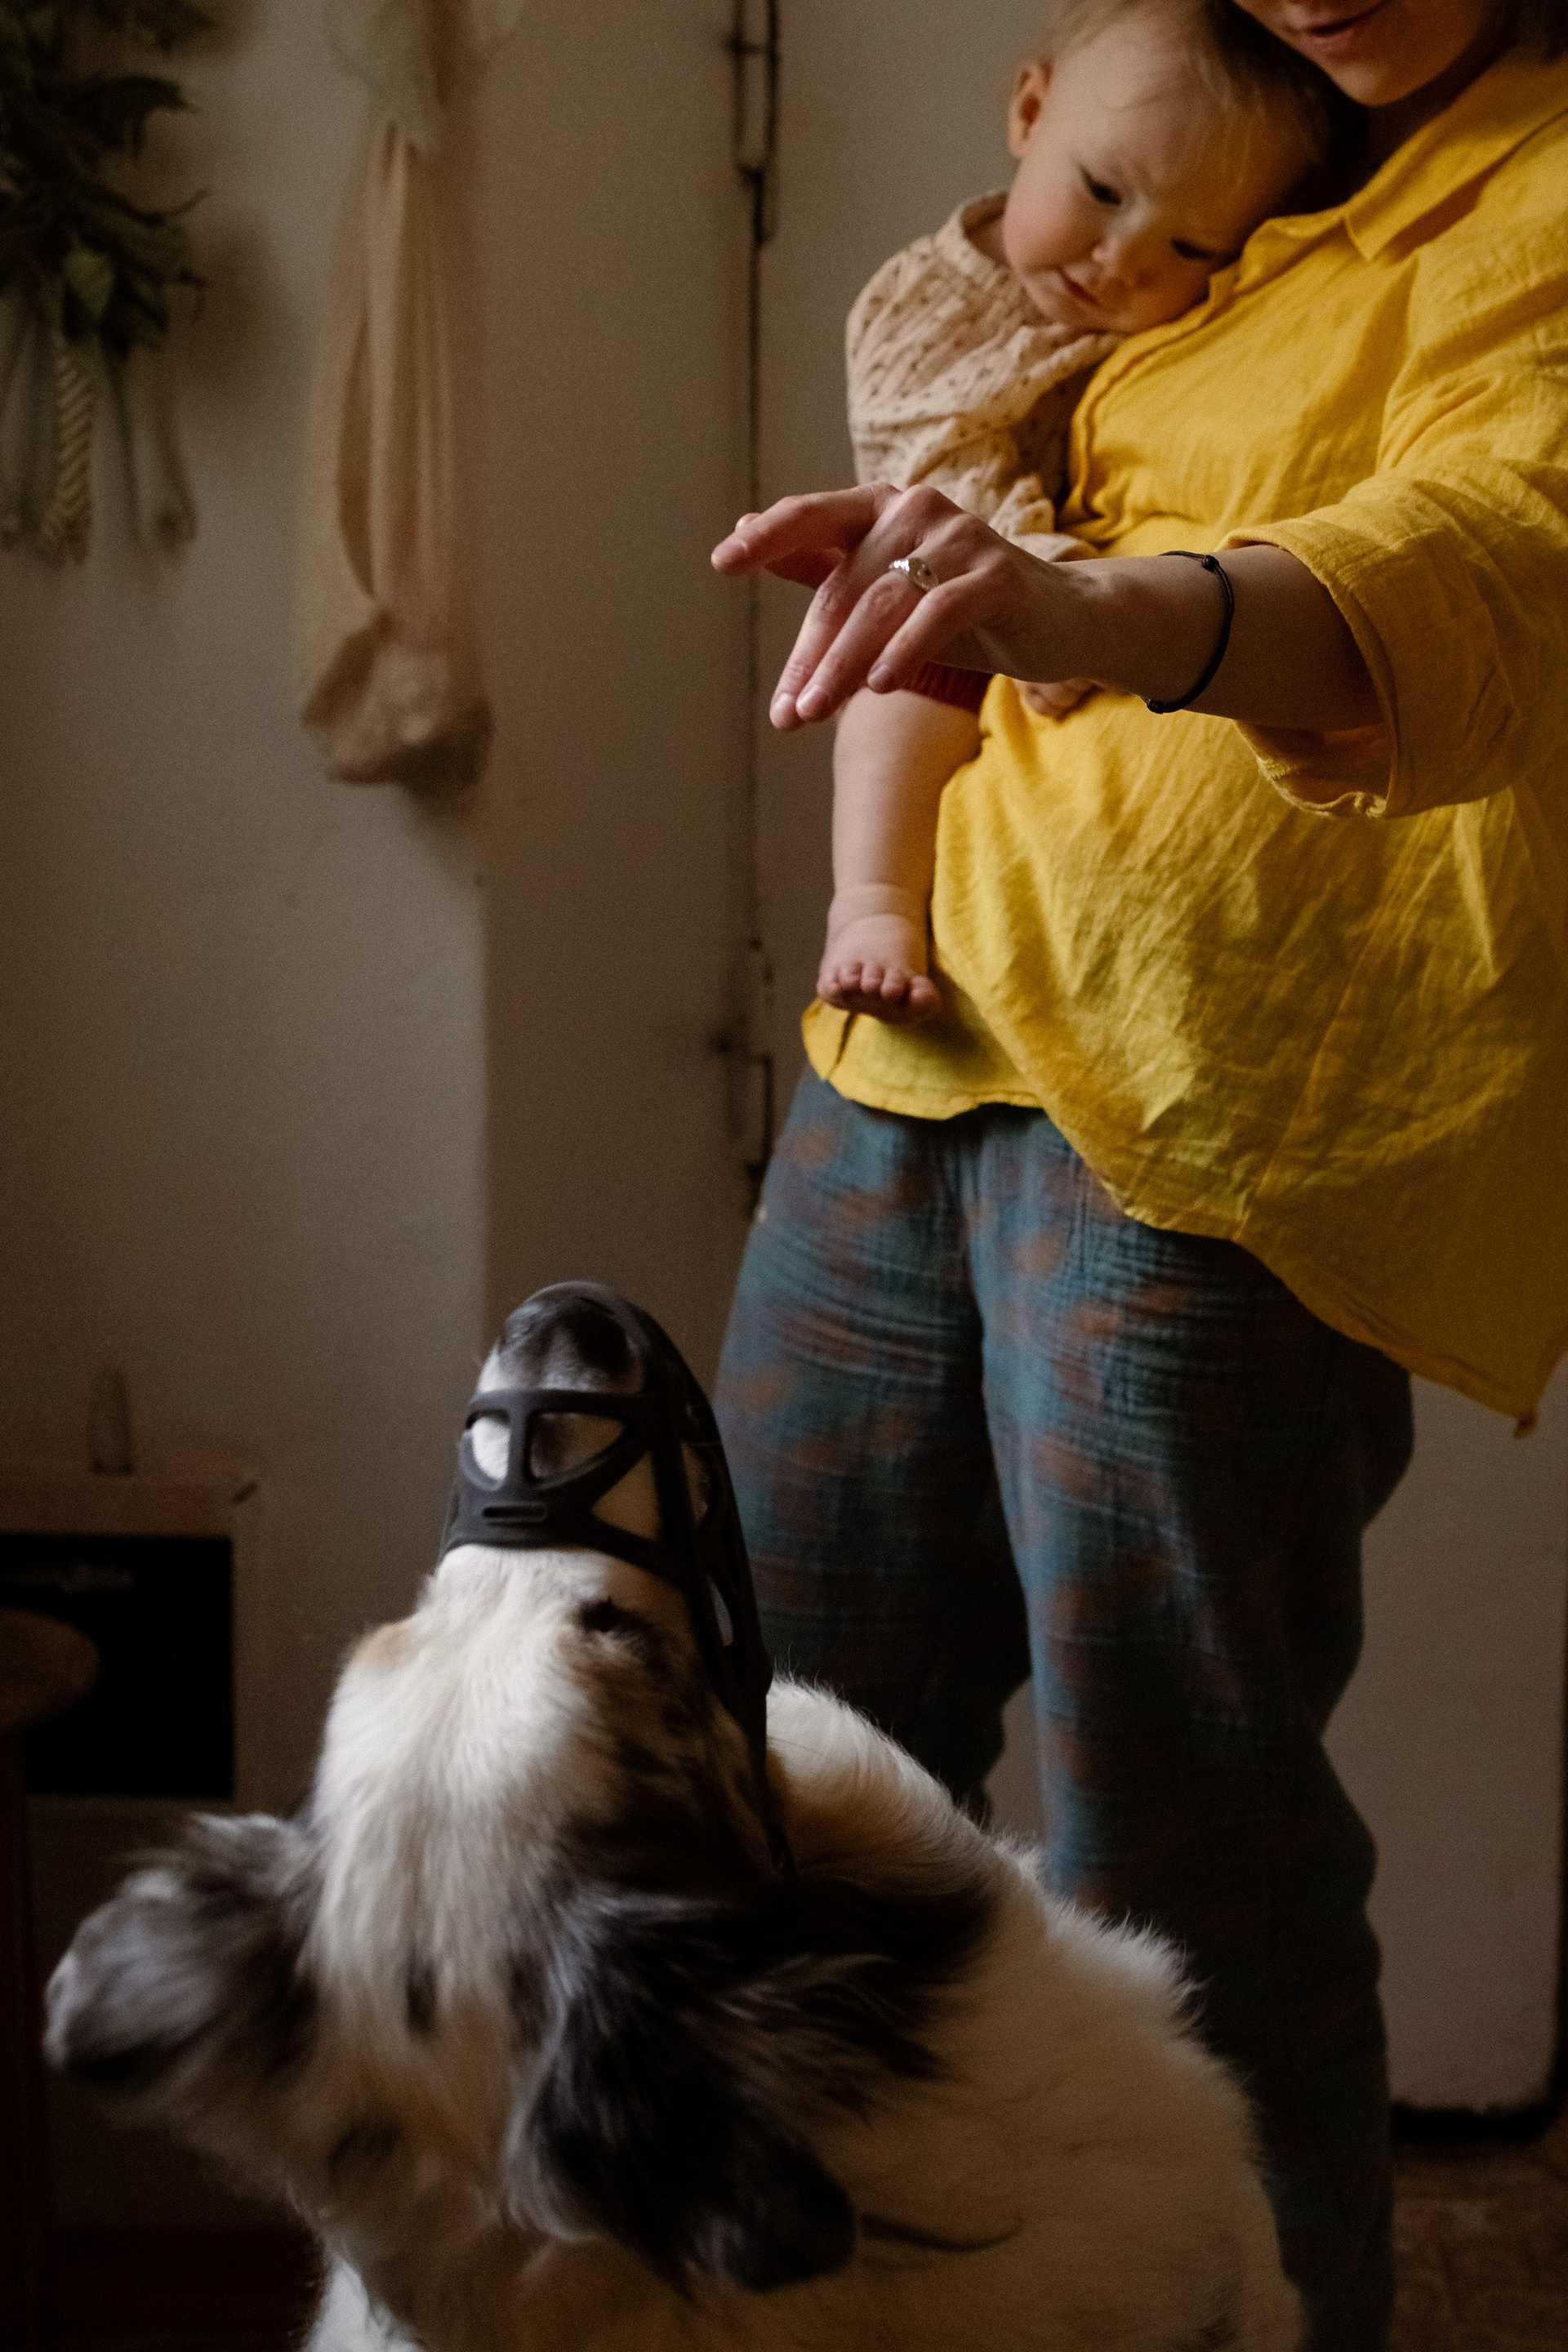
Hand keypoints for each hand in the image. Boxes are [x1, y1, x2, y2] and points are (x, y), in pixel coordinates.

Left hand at [712, 483, 1086, 728]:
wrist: (1058, 621)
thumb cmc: (960, 607)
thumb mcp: (885, 589)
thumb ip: (822, 563)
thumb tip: (747, 529)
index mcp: (880, 509)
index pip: (813, 518)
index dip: (768, 536)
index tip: (722, 561)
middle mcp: (915, 511)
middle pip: (845, 585)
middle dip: (811, 655)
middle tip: (785, 716)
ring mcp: (959, 538)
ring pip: (883, 603)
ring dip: (843, 664)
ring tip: (813, 713)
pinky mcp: (995, 574)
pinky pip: (938, 613)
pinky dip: (905, 650)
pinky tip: (878, 687)